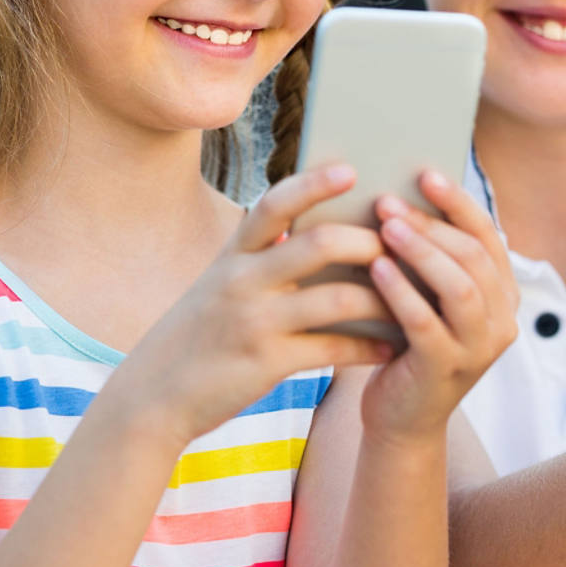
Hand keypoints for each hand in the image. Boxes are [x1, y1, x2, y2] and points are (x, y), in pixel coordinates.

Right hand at [126, 164, 395, 445]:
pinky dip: (367, 348)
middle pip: (318, 244)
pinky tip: (389, 349)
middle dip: (367, 241)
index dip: (314, 184)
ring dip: (381, 298)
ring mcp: (254, 321)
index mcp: (232, 255)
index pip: (275, 204)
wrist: (152, 396)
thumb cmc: (198, 336)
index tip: (351, 170)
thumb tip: (316, 234)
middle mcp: (241, 280)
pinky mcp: (266, 363)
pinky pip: (331, 348)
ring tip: (413, 300)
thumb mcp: (218, 286)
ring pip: (335, 298)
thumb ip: (259, 259)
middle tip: (401, 244)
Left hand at [360, 171, 518, 441]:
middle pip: (474, 257)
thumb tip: (398, 193)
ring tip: (386, 227)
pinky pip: (427, 324)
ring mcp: (478, 350)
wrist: (401, 417)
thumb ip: (430, 258)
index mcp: (502, 295)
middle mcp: (501, 321)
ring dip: (422, 252)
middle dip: (431, 224)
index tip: (425, 173)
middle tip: (388, 202)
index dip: (458, 202)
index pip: (488, 236)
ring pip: (460, 288)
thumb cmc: (408, 343)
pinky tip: (377, 269)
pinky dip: (403, 292)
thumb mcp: (428, 296)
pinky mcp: (445, 371)